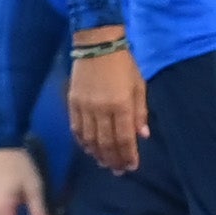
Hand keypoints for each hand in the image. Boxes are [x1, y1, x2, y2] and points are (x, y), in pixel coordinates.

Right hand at [68, 35, 147, 173]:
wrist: (97, 44)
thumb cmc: (123, 64)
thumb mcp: (139, 86)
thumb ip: (140, 112)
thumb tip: (143, 136)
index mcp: (122, 104)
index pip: (125, 138)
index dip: (128, 155)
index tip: (131, 167)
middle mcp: (102, 109)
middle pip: (107, 142)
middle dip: (113, 159)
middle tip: (117, 170)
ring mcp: (85, 106)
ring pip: (90, 138)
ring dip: (97, 153)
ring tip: (104, 162)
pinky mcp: (73, 102)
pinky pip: (76, 128)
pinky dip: (82, 141)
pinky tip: (88, 148)